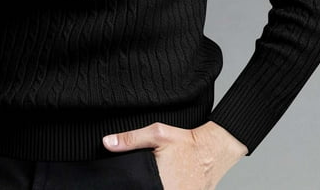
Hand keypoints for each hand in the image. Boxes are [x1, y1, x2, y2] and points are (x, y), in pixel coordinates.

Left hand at [102, 121, 247, 189]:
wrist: (213, 150)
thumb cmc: (186, 142)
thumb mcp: (157, 134)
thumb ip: (130, 139)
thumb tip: (107, 142)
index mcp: (158, 184)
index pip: (137, 188)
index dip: (130, 185)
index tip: (129, 181)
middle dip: (143, 184)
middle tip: (144, 175)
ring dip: (153, 186)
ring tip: (156, 176)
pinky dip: (166, 188)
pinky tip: (165, 180)